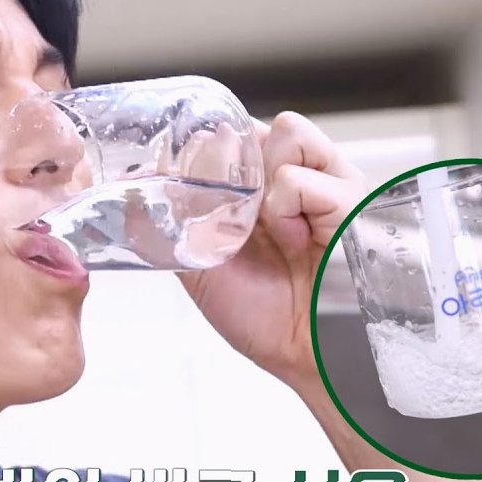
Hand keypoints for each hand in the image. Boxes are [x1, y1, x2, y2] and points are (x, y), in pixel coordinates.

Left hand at [180, 112, 365, 388]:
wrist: (306, 356)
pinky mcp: (349, 195)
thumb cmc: (267, 318)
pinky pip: (296, 177)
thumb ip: (171, 227)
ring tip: (273, 231)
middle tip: (233, 215)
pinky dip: (286, 209)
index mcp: (266, 189)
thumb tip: (133, 190)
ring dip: (263, 184)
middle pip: (253, 125)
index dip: (205, 148)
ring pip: (283, 131)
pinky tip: (298, 239)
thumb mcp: (201, 267)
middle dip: (231, 163)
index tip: (186, 176)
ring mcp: (327, 181)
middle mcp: (298, 177)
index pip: (232, 133)